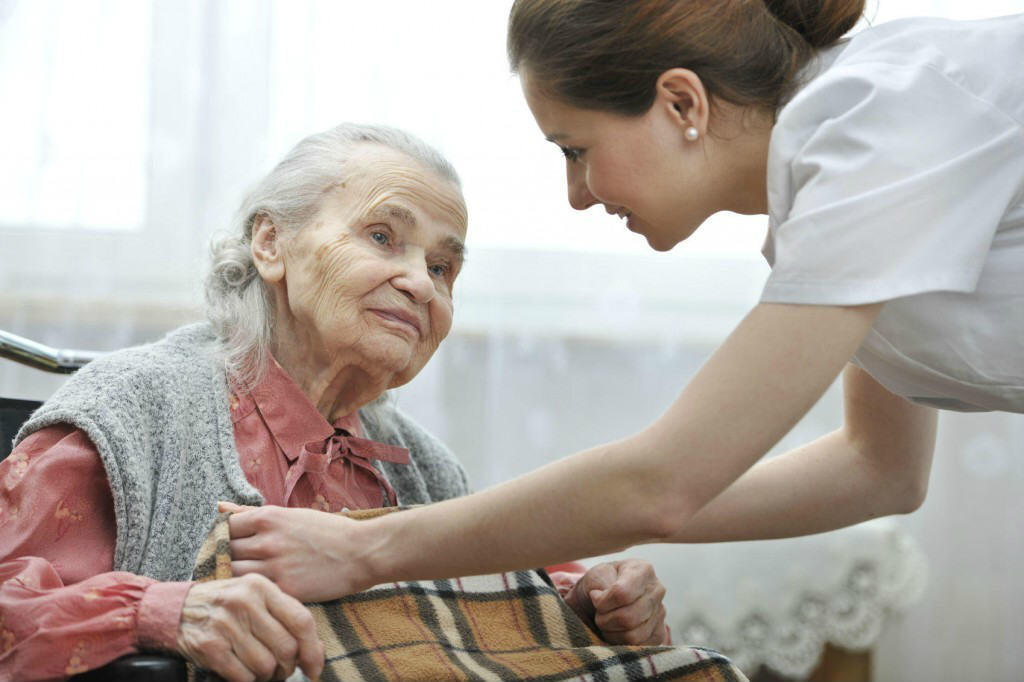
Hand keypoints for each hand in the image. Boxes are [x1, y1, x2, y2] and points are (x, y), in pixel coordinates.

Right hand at [177, 574, 323, 681]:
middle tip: (282, 670)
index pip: (301, 620)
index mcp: (261, 587)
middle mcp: (245, 602)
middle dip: (288, 667)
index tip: (314, 667)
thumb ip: (285, 617)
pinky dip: (248, 681)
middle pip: (286, 648)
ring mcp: (226, 624)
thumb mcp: (255, 598)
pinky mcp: (210, 646)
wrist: (175, 609)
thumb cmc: (225, 605)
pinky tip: (244, 673)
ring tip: (260, 670)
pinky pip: (243, 676)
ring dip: (267, 676)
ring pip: (266, 666)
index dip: (313, 649)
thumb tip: (316, 651)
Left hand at [222, 503, 364, 601]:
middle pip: (225, 551)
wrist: (363, 552)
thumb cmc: (330, 531)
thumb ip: (252, 513)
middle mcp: (267, 540)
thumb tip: (219, 506)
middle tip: (238, 563)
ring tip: (247, 578)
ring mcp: (275, 566)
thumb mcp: (292, 514)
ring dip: (237, 576)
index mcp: (269, 517)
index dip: (225, 537)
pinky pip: (255, 591)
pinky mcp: (285, 589)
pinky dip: (255, 591)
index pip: (225, 527)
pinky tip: (261, 591)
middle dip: (228, 557)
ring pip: (234, 573)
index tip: (233, 544)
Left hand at [562, 559, 669, 644]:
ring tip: (607, 621)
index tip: (594, 597)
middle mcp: (657, 590)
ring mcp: (661, 612)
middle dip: (604, 619)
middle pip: (628, 617)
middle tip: (598, 613)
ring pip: (633, 635)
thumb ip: (599, 583)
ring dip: (611, 632)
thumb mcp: (596, 574)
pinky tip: (617, 630)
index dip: (603, 602)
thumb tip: (602, 600)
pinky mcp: (659, 633)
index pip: (621, 593)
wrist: (607, 596)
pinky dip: (621, 642)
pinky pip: (639, 646)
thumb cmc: (602, 582)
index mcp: (643, 570)